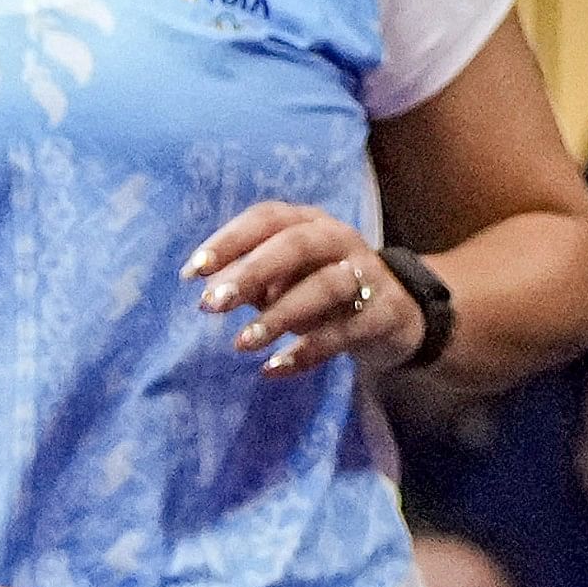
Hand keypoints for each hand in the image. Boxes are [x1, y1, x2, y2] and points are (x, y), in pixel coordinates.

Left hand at [187, 203, 420, 377]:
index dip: (228, 241)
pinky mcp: (385, 311)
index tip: (191, 272)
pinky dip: (308, 351)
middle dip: (251, 273)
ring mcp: (367, 273)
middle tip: (213, 305)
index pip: (266, 218)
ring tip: (242, 342)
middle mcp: (339, 239)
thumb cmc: (322, 292)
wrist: (396, 316)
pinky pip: (345, 331)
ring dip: (280, 314)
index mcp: (308, 222)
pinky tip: (274, 368)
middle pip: (295, 245)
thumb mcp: (284, 281)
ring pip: (324, 286)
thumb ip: (249, 282)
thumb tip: (206, 290)